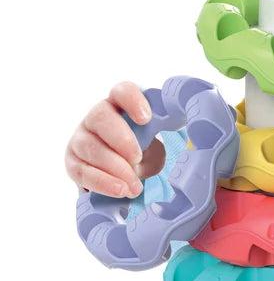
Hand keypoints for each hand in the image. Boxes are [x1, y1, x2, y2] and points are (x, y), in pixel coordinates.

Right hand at [65, 81, 165, 197]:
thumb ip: (168, 131)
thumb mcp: (157, 140)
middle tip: (138, 157)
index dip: (132, 100)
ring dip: (114, 167)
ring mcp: (81, 138)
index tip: (147, 118)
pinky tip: (120, 190)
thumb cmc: (144, 151)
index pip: (122, 91)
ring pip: (89, 146)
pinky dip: (102, 182)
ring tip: (135, 186)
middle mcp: (96, 117)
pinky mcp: (72, 162)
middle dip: (120, 138)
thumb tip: (194, 132)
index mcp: (120, 105)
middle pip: (100, 116)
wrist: (122, 177)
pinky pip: (82, 171)